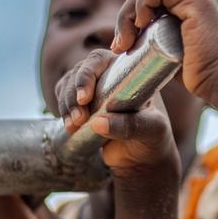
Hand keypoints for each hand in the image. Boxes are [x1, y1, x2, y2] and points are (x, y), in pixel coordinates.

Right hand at [56, 51, 181, 185]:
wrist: (142, 158)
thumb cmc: (154, 138)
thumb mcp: (152, 130)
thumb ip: (130, 125)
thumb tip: (98, 123)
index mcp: (129, 70)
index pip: (100, 60)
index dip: (87, 75)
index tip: (84, 98)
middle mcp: (108, 74)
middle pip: (79, 72)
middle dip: (73, 95)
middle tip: (78, 119)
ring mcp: (93, 88)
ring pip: (67, 85)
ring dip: (66, 105)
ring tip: (73, 127)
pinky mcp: (81, 104)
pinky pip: (64, 100)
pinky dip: (63, 112)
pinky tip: (71, 127)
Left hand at [111, 0, 217, 101]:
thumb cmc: (200, 75)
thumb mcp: (172, 51)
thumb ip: (158, 41)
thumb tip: (130, 44)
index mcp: (191, 2)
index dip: (129, 18)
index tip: (121, 47)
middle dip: (125, 17)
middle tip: (119, 46)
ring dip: (128, 13)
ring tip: (125, 41)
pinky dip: (142, 3)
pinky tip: (139, 25)